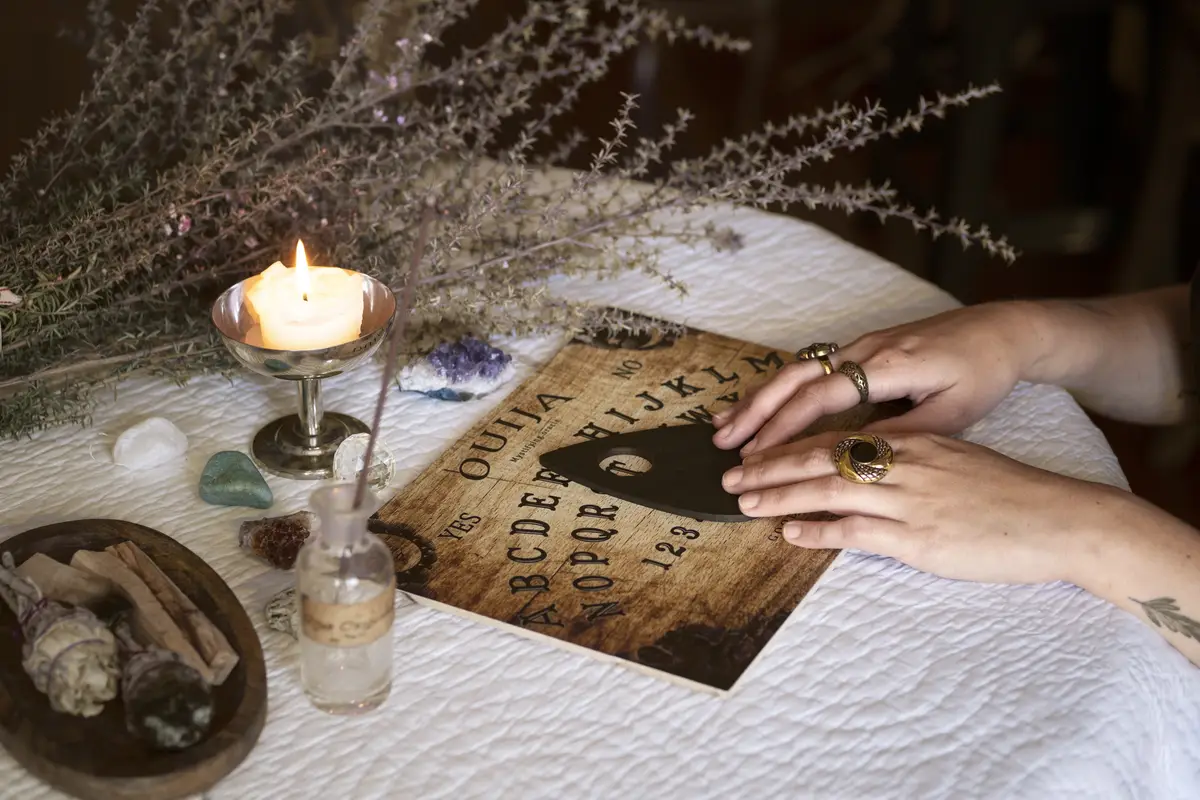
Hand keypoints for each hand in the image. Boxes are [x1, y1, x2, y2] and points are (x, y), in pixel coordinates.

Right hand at [711, 303, 1036, 455]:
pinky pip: (809, 368)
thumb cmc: (982, 373)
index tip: (757, 455)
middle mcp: (864, 350)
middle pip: (796, 378)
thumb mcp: (954, 413)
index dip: (785, 427)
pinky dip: (778, 389)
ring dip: (759, 399)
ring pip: (796, 370)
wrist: (1002, 329)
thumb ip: (904, 434)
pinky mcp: (860, 348)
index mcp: (887, 365)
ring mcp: (859, 345)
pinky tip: (759, 405)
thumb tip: (857, 459)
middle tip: (724, 443)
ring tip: (724, 427)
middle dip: (756, 411)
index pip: (822, 397)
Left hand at [722, 431, 1105, 585]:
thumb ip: (909, 462)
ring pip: (828, 491)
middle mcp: (906, 462)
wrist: (1060, 521)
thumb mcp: (954, 461)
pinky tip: (789, 534)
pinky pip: (855, 531)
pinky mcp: (918, 539)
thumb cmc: (1009, 494)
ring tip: (745, 502)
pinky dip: (817, 531)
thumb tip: (864, 469)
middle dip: (770, 467)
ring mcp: (910, 500)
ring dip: (780, 496)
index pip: (837, 437)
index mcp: (913, 440)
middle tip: (731, 476)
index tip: (756, 452)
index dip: (790, 445)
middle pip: (820, 458)